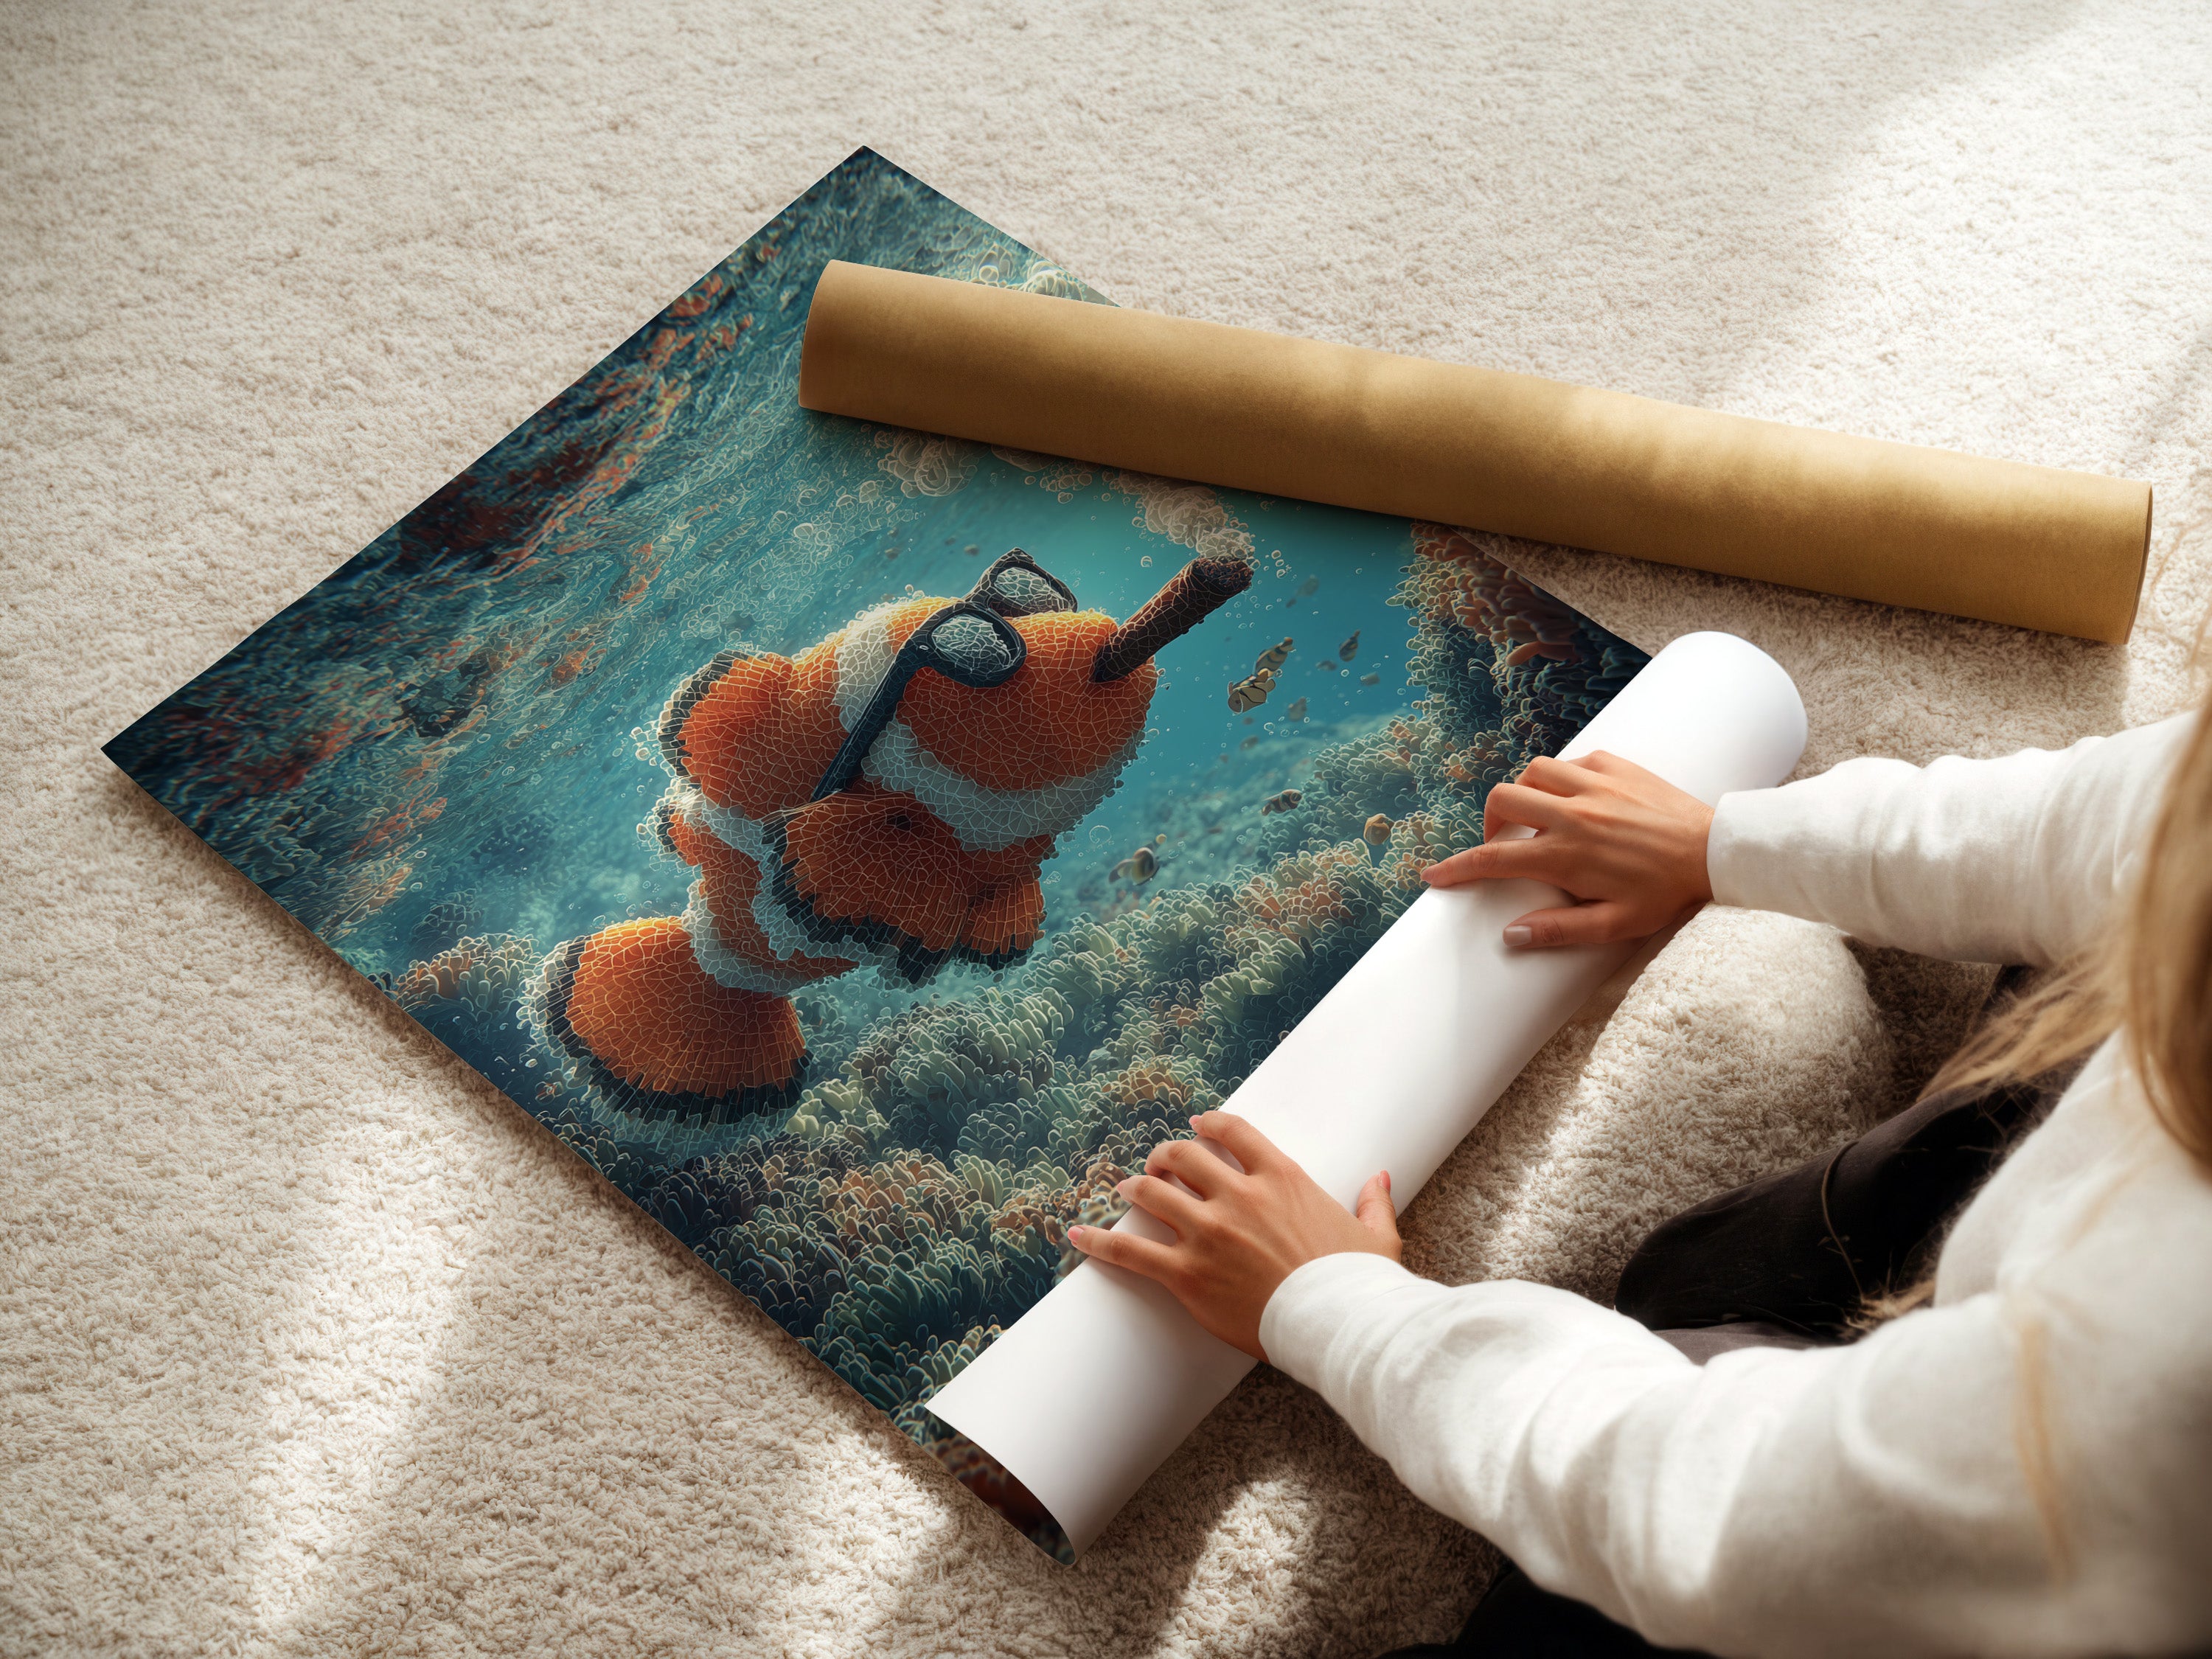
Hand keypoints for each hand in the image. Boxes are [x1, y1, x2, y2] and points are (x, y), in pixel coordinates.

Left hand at [1067, 1111, 1399, 1361]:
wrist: (1339, 1325)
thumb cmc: (1359, 1284)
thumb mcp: (1375, 1236)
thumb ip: (1373, 1202)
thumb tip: (1380, 1178)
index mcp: (1282, 1178)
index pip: (1233, 1132)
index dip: (1208, 1125)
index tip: (1197, 1126)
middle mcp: (1239, 1196)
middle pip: (1183, 1157)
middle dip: (1165, 1156)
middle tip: (1158, 1163)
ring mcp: (1209, 1233)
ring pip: (1153, 1193)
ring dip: (1135, 1188)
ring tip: (1124, 1189)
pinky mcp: (1187, 1274)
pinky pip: (1131, 1251)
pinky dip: (1099, 1241)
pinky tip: (1078, 1234)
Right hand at [1420, 750, 1713, 948]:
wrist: (1715, 851)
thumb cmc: (1666, 893)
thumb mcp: (1615, 924)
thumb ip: (1559, 930)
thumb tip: (1511, 934)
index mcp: (1566, 855)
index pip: (1493, 859)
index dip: (1456, 868)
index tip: (1434, 875)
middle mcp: (1572, 813)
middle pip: (1502, 800)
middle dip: (1489, 822)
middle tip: (1502, 843)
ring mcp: (1593, 784)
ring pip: (1532, 772)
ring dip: (1524, 793)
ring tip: (1537, 816)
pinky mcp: (1615, 765)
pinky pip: (1571, 761)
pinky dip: (1562, 777)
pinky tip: (1575, 797)